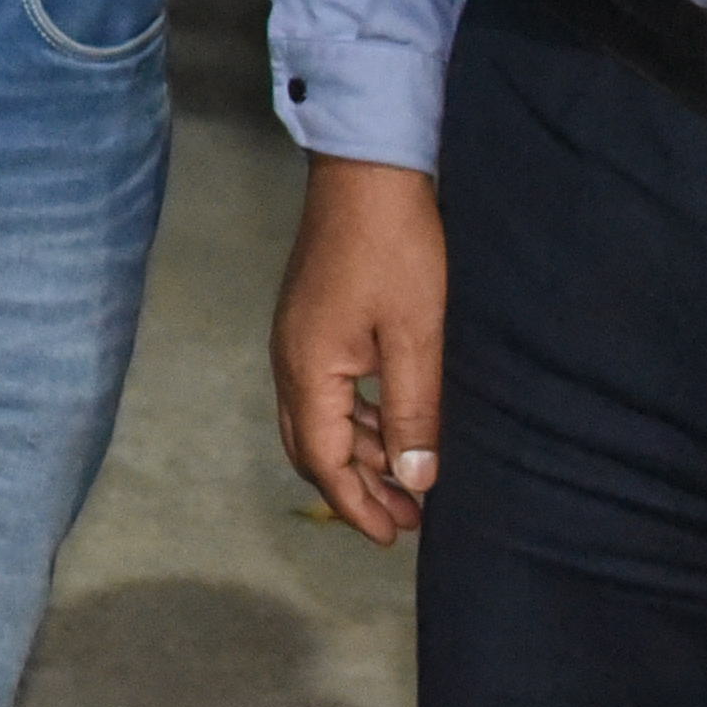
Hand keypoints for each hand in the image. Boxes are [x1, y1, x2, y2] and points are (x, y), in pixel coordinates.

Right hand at [271, 155, 447, 544]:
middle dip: (356, 487)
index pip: (324, 460)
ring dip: (361, 453)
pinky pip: (327, 389)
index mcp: (308, 370)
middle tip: (405, 519)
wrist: (366, 169)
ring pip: (321, 418)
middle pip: (312, 446)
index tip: (392, 537)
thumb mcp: (416, 336)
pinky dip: (358, 418)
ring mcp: (297, 338)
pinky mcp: (313, 319)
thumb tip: (415, 482)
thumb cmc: (395, 249)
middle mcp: (290, 360)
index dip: (357, 505)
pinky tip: (393, 422)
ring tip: (408, 479)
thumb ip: (413, 411)